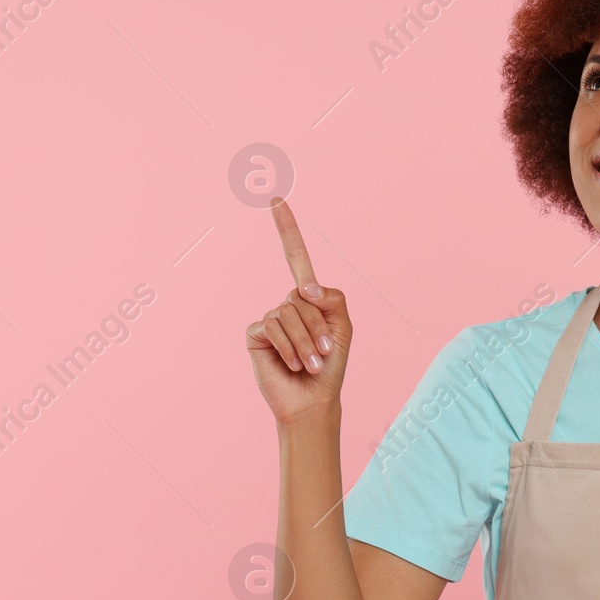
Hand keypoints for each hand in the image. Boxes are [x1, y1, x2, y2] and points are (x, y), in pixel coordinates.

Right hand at [245, 198, 351, 424]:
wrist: (312, 400)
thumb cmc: (330, 367)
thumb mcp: (343, 328)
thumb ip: (332, 299)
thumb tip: (303, 286)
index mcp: (308, 298)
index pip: (296, 257)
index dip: (287, 229)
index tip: (276, 200)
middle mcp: (287, 303)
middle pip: (302, 295)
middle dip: (318, 327)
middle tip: (323, 355)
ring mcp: (270, 318)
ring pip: (288, 312)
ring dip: (305, 342)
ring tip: (309, 364)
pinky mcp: (256, 335)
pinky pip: (272, 326)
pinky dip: (288, 347)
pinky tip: (291, 364)